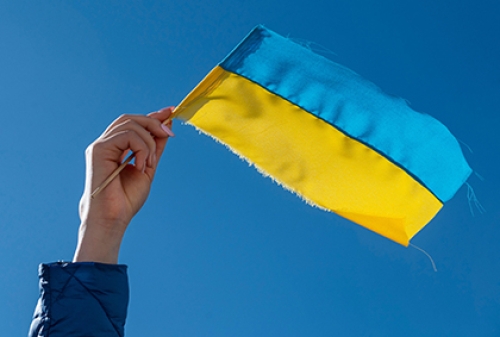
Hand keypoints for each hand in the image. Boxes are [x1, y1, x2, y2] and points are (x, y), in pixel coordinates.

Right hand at [73, 107, 174, 262]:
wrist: (114, 217)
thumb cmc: (126, 199)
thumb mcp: (148, 167)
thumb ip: (155, 148)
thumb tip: (166, 126)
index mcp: (116, 147)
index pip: (133, 123)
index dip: (152, 115)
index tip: (171, 111)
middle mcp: (106, 143)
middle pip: (131, 118)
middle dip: (154, 122)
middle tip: (170, 134)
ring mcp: (101, 145)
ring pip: (131, 124)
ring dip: (149, 142)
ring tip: (150, 163)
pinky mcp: (99, 149)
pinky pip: (127, 136)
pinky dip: (141, 149)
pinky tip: (141, 166)